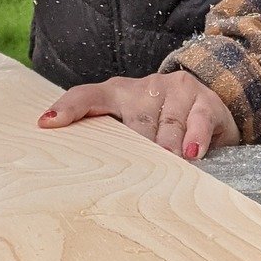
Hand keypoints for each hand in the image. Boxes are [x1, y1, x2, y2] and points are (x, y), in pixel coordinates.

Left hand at [38, 71, 239, 159]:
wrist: (213, 101)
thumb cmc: (162, 123)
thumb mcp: (134, 127)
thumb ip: (110, 143)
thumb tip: (77, 170)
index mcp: (119, 92)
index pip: (87, 95)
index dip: (67, 107)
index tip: (46, 123)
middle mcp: (146, 87)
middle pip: (135, 121)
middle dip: (136, 148)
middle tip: (127, 173)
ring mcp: (177, 91)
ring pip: (167, 125)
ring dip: (166, 150)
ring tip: (167, 167)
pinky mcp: (205, 101)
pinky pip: (197, 121)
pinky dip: (193, 139)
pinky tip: (191, 154)